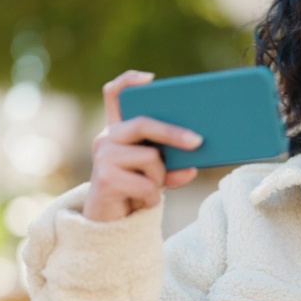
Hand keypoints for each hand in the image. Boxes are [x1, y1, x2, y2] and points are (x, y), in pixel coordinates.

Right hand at [83, 70, 201, 221]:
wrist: (109, 221)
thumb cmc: (135, 189)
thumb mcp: (157, 174)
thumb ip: (173, 166)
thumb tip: (192, 167)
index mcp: (119, 130)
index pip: (114, 94)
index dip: (129, 81)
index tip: (150, 79)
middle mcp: (106, 138)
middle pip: (142, 123)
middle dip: (173, 133)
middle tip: (198, 141)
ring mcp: (103, 157)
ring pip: (150, 158)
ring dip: (160, 178)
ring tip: (152, 188)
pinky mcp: (104, 178)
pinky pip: (145, 184)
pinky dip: (153, 197)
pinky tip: (145, 202)